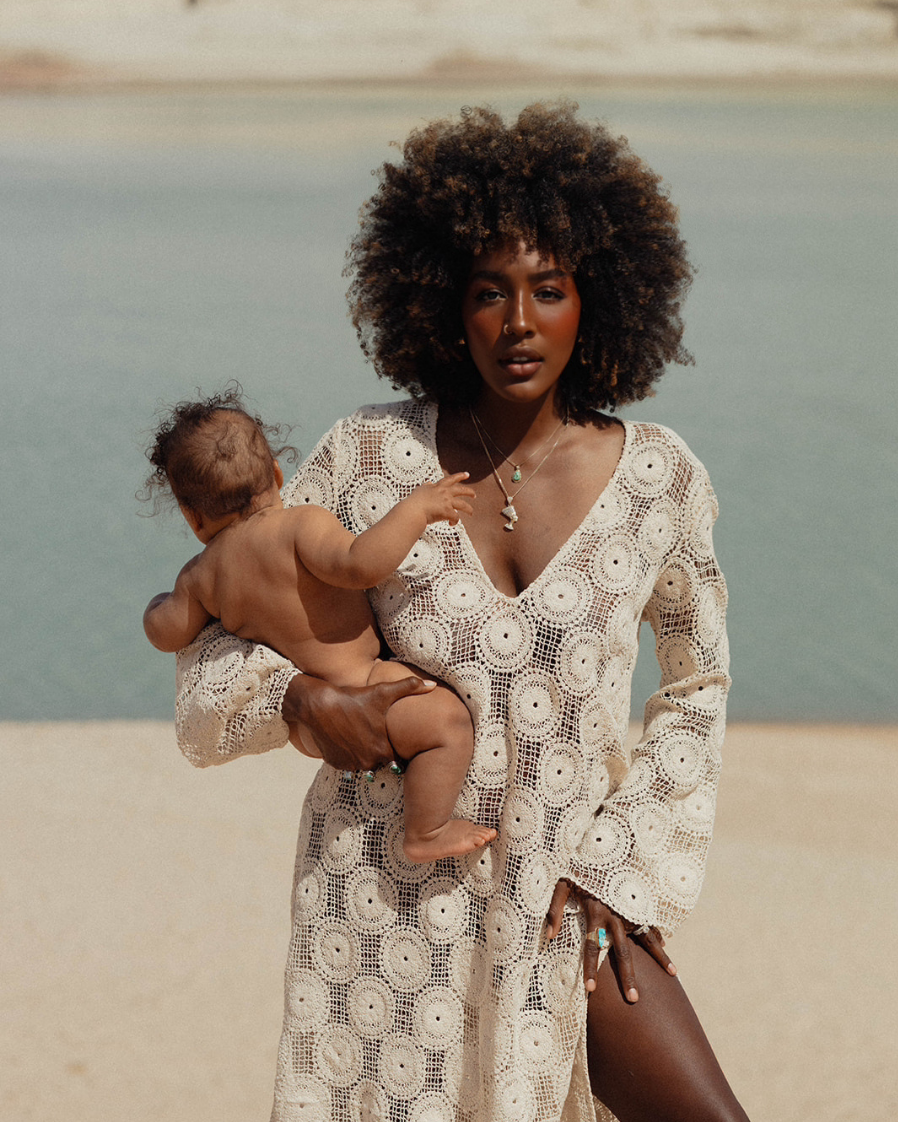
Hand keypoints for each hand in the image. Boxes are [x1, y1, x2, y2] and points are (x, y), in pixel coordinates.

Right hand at [281, 672, 435, 771]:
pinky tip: (345, 738)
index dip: (393, 745)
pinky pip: (346, 763)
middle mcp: (368, 762)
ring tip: (358, 734)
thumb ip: (410, 688)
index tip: (388, 736)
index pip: (396, 756)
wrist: (319, 705)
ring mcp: (350, 765)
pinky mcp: (335, 764)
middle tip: (371, 733)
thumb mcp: (383, 692)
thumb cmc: (355, 697)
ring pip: (362, 762)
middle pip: (379, 760)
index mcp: (384, 750)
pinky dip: (347, 754)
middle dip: (377, 750)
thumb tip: (433, 686)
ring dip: (362, 753)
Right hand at [411, 473, 474, 525]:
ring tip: (471, 512)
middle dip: (469, 492)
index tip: (467, 474)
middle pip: (461, 490)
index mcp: (438, 487)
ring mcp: (447, 502)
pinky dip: (454, 521)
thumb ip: (426, 486)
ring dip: (469, 509)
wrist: (413, 510)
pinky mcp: (447, 512)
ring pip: (463, 505)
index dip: (460, 476)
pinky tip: (452, 524)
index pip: (451, 479)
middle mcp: (444, 493)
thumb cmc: (414, 502)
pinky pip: (456, 517)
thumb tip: (428, 483)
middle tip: (474, 495)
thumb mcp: (420, 490)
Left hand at [545, 879, 675, 1002]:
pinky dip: (658, 938)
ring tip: (673, 975)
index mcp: (595, 912)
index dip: (590, 968)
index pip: (592, 947)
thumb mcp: (561, 884)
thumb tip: (549, 935)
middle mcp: (615, 915)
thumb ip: (554, 909)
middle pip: (623, 951)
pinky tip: (666, 953)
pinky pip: (650, 924)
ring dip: (659, 957)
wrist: (605, 846)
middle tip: (633, 999)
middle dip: (627, 976)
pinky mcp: (638, 904)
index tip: (590, 989)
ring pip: (646, 939)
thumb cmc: (580, 868)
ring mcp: (630, 910)